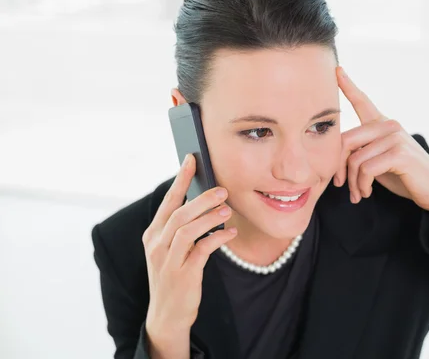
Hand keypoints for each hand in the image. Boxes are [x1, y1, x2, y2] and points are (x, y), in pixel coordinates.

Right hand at [141, 154, 237, 356]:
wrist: (167, 315)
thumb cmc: (173, 275)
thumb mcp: (170, 249)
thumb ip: (181, 227)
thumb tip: (203, 200)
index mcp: (153, 234)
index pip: (168, 201)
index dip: (181, 179)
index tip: (192, 159)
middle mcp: (156, 245)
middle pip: (179, 213)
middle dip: (202, 198)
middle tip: (223, 189)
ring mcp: (168, 260)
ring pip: (187, 230)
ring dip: (210, 217)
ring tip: (227, 209)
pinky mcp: (184, 274)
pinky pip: (202, 250)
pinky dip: (217, 238)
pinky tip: (229, 232)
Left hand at [332, 66, 428, 227]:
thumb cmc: (404, 176)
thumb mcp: (379, 160)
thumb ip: (362, 151)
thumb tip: (337, 157)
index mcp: (382, 124)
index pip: (362, 101)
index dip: (347, 86)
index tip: (336, 70)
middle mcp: (389, 125)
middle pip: (346, 140)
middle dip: (339, 167)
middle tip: (340, 185)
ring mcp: (395, 137)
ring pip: (355, 159)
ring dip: (353, 182)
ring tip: (358, 193)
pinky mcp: (399, 153)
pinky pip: (366, 169)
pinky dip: (362, 185)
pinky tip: (367, 192)